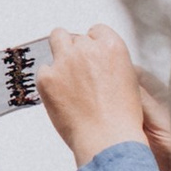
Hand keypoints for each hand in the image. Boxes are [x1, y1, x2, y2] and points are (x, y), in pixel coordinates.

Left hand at [33, 24, 154, 170]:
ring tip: (63, 71)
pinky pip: (43, 70)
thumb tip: (98, 61)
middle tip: (77, 70)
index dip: (93, 44)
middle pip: (76, 37)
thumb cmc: (120, 118)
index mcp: (112, 47)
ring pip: (57, 38)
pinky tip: (59, 97)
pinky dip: (49, 81)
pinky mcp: (47, 77)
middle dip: (76, 51)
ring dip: (59, 52)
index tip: (91, 55)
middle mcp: (87, 49)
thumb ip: (110, 64)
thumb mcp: (127, 81)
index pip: (96, 31)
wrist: (107, 140)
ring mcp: (65, 61)